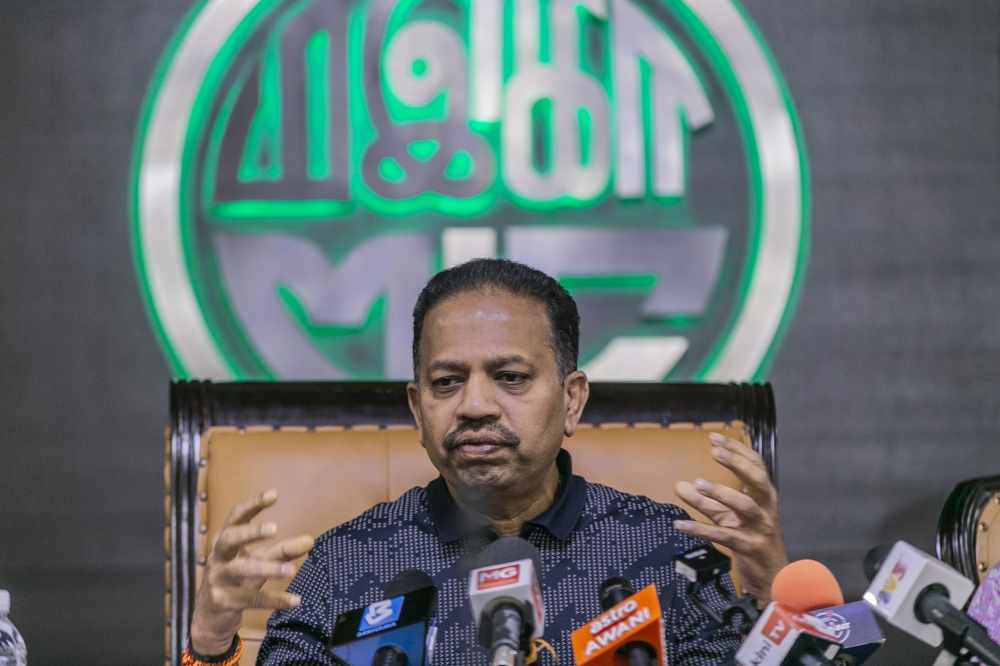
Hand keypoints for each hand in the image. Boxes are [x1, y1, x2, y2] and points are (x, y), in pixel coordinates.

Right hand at [189, 489, 314, 655]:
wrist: (210, 617)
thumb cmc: (237, 580)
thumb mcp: (258, 561)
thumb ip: (282, 550)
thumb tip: (310, 541)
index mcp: (224, 541)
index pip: (236, 517)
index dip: (252, 504)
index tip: (274, 494)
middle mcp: (218, 557)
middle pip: (229, 538)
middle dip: (250, 532)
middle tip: (275, 528)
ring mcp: (218, 579)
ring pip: (240, 569)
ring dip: (268, 568)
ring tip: (292, 570)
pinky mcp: (223, 601)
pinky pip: (251, 599)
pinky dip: (274, 600)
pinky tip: (295, 601)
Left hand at [674, 432, 787, 605]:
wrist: (772, 578)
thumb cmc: (751, 540)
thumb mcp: (727, 517)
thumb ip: (704, 501)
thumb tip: (680, 485)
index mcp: (763, 496)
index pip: (756, 465)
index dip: (737, 450)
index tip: (715, 438)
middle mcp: (765, 509)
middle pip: (757, 479)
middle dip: (737, 463)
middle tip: (715, 452)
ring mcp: (760, 528)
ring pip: (744, 506)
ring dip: (720, 493)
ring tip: (697, 484)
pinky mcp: (750, 547)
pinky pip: (725, 536)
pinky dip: (701, 529)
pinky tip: (682, 524)